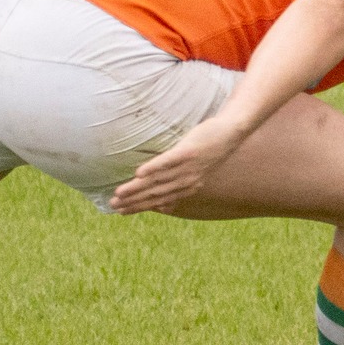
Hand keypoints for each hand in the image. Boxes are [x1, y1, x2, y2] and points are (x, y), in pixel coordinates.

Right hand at [107, 115, 245, 214]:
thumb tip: (161, 204)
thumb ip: (178, 186)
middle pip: (154, 194)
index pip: (158, 201)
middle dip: (133, 201)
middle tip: (113, 205)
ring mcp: (187, 168)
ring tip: (119, 192)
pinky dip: (153, 169)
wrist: (231, 132)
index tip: (120, 212)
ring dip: (136, 188)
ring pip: (157, 181)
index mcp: (187, 188)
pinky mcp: (187, 152)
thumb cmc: (209, 149)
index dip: (139, 207)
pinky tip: (138, 173)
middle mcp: (186, 181)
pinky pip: (167, 162)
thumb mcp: (196, 172)